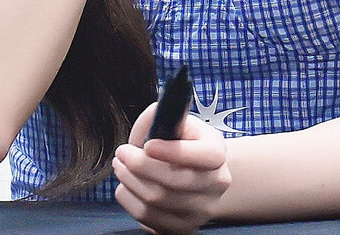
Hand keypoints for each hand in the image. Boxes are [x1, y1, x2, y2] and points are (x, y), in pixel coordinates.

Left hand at [112, 100, 231, 233]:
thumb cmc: (187, 143)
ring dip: (131, 182)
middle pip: (174, 181)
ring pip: (157, 201)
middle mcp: (216, 184)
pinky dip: (131, 201)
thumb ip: (162, 116)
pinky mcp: (184, 228)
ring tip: (121, 167)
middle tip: (122, 153)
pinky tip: (127, 186)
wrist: (201, 174)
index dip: (171, 151)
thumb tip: (150, 118)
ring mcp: (201, 211)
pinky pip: (149, 219)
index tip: (147, 145)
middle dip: (140, 166)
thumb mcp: (181, 121)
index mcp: (218, 153)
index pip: (200, 155)